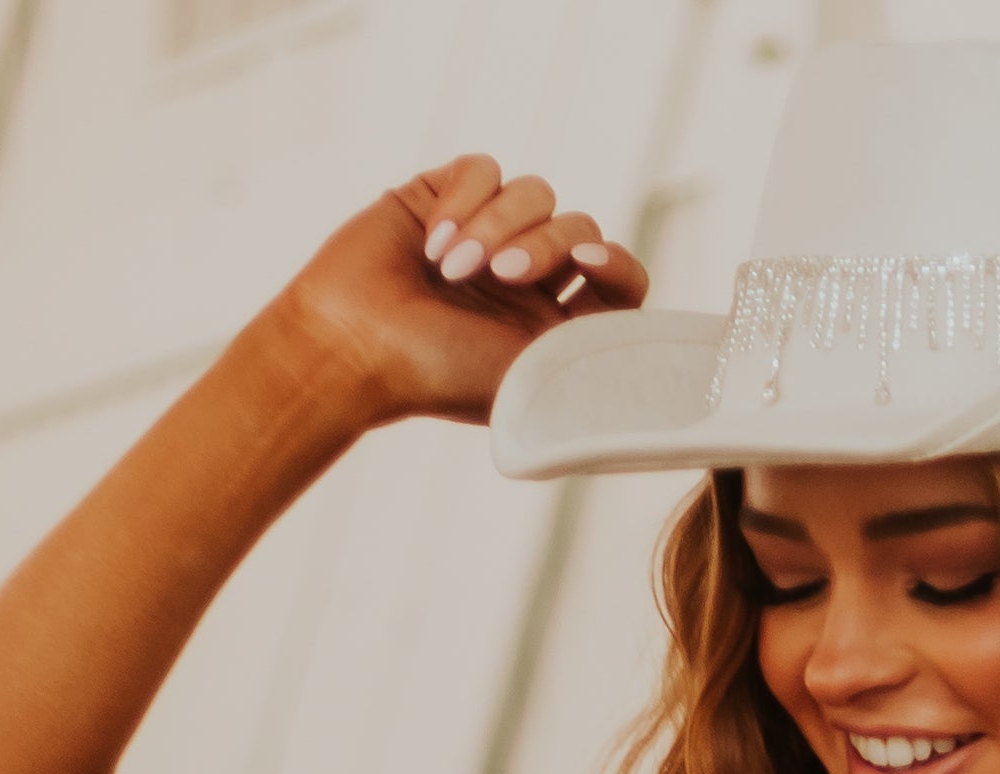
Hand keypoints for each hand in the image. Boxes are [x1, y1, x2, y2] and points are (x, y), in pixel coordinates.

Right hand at [271, 156, 647, 433]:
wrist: (352, 347)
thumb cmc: (437, 377)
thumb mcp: (533, 378)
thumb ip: (590, 354)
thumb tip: (647, 348)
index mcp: (553, 331)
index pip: (619, 283)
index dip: (617, 267)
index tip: (590, 269)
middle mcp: (527, 282)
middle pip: (579, 229)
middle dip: (544, 245)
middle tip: (501, 276)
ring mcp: (487, 235)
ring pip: (535, 192)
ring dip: (496, 224)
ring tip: (452, 268)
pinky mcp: (446, 198)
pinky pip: (484, 170)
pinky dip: (465, 200)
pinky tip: (433, 241)